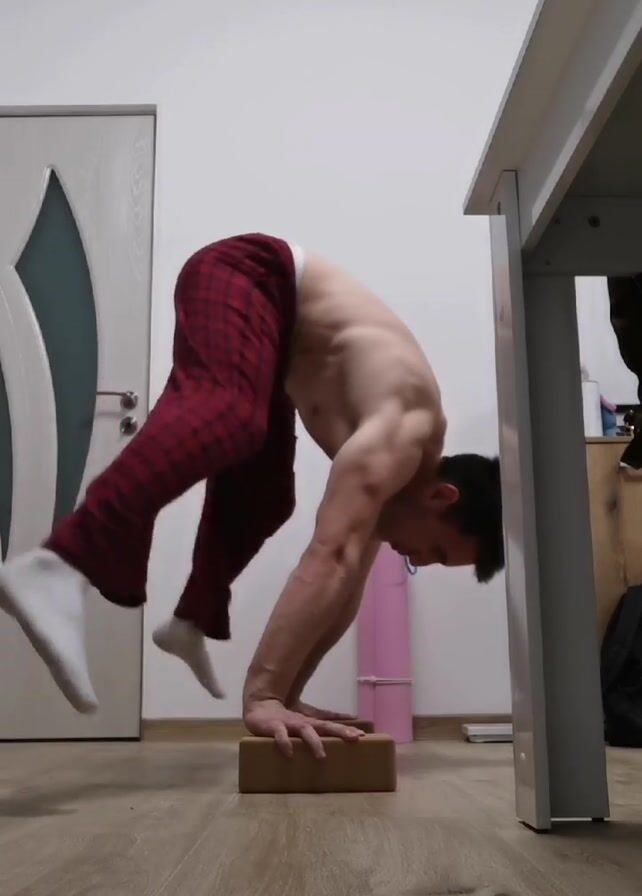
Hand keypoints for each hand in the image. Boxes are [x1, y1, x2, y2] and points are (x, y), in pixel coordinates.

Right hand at [244, 698, 363, 758]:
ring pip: (305, 730)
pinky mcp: (274, 727)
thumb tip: (348, 720)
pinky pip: (280, 735)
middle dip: (339, 731)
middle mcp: (303, 722)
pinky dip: (285, 743)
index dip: (346, 729)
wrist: (260, 705)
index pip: (332, 724)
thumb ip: (325, 719)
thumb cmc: (287, 718)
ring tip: (322, 756)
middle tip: (354, 738)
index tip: (362, 736)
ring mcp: (289, 723)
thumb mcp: (307, 718)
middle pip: (324, 725)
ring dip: (314, 742)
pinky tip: (289, 753)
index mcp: (311, 722)